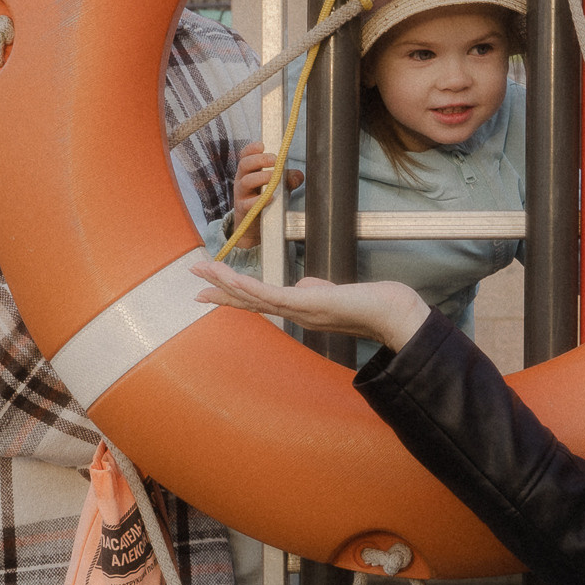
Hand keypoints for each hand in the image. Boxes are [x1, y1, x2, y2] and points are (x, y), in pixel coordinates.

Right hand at [191, 261, 430, 351]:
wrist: (391, 315)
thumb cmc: (368, 303)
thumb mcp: (332, 293)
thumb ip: (314, 289)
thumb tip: (303, 284)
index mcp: (297, 310)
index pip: (258, 300)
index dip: (232, 294)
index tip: (208, 290)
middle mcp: (293, 314)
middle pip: (248, 300)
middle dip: (219, 289)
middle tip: (192, 276)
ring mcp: (298, 311)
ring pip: (254, 296)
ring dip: (226, 283)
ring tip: (203, 270)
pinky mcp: (307, 304)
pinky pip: (272, 295)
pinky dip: (249, 287)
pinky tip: (232, 279)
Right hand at [227, 144, 302, 248]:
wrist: (253, 227)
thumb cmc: (264, 201)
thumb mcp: (278, 187)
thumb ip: (288, 179)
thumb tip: (298, 175)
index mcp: (248, 172)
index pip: (245, 156)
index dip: (252, 149)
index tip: (262, 145)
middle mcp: (242, 181)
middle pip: (244, 164)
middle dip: (259, 159)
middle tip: (274, 160)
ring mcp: (242, 196)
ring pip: (245, 181)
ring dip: (261, 177)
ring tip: (273, 177)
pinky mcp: (244, 211)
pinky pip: (249, 204)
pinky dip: (260, 200)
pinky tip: (271, 198)